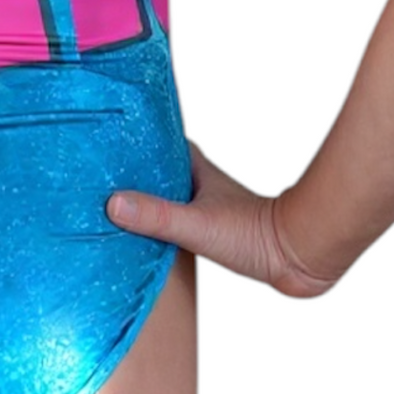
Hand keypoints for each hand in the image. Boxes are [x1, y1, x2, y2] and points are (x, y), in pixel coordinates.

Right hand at [106, 139, 340, 298]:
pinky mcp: (211, 229)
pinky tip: (142, 235)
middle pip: (156, 169)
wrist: (296, 256)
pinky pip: (174, 218)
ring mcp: (205, 204)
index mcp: (193, 168)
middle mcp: (198, 181)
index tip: (101, 138)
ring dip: (144, 197)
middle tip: (97, 173)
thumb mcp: (197, 225)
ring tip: (110, 202)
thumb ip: (157, 215)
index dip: (131, 139)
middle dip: (130, 171)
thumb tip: (113, 204)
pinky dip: (157, 222)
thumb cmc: (253, 234)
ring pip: (165, 193)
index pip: (155, 142)